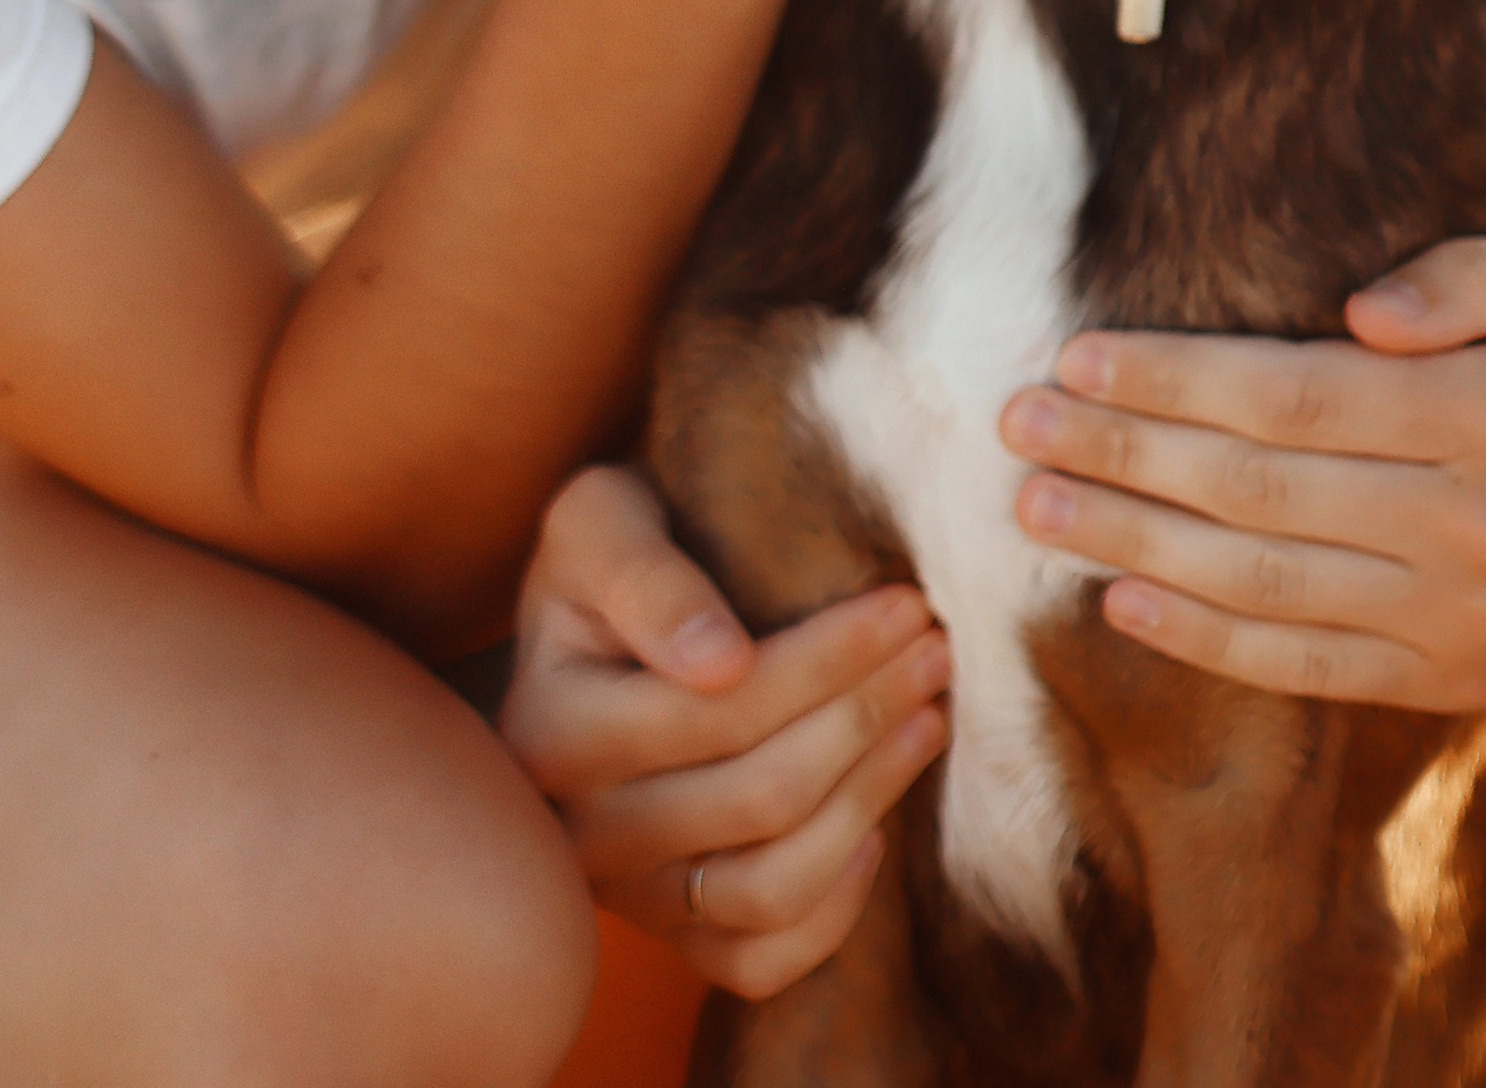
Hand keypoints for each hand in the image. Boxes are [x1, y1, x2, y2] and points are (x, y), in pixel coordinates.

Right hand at [500, 468, 950, 1000]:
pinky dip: (833, 909)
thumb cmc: (605, 555)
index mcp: (550, 732)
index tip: (907, 603)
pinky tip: (877, 829)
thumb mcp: (599, 521)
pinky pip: (760, 963)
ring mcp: (626, 898)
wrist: (582, 630)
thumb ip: (644, 577)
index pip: (720, 711)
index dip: (829, 660)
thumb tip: (719, 662)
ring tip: (928, 718)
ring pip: (771, 889)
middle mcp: (580, 835)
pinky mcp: (670, 935)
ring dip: (870, 800)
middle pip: (760, 799)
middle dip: (867, 716)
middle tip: (935, 649)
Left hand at [1000, 228, 1485, 710]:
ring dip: (1131, 545)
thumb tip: (1355, 312)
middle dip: (1122, 453)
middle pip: (1256, 493)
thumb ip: (1464, 274)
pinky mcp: (1445, 682)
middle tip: (1015, 423)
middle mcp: (1472, 527)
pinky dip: (1201, 638)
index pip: (1294, 398)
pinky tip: (1119, 599)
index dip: (1174, 379)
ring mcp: (1457, 619)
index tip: (1076, 353)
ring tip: (1035, 506)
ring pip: (1262, 585)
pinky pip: (1301, 664)